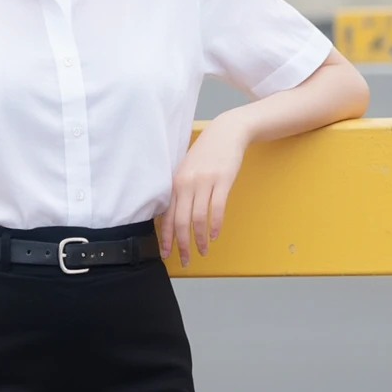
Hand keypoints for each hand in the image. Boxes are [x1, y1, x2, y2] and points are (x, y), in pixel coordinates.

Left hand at [160, 113, 249, 266]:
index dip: (166, 237)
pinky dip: (215, 225)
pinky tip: (214, 235)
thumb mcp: (186, 171)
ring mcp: (204, 181)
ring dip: (200, 238)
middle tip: (186, 259)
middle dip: (182, 244)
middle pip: (180, 221)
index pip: (166, 215)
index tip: (167, 253)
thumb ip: (179, 192)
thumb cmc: (205, 154)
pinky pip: (217, 208)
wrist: (225, 132)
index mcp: (175, 183)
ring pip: (198, 218)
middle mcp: (186, 183)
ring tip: (203, 250)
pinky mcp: (222, 180)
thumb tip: (173, 219)